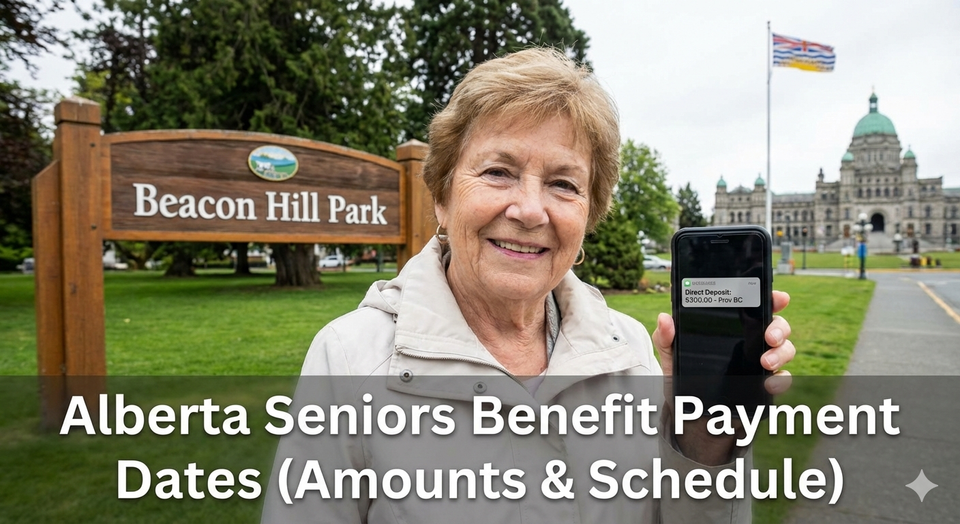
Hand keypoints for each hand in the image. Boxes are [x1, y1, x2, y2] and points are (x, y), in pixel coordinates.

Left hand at [651, 291, 794, 463]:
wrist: (688, 413)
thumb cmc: (682, 376)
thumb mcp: (671, 355)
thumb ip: (666, 337)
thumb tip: (664, 319)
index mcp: (732, 327)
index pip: (755, 308)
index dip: (771, 300)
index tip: (779, 298)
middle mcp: (750, 342)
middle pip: (777, 326)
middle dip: (779, 328)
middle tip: (769, 337)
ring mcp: (759, 363)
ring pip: (785, 350)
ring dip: (781, 353)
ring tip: (766, 362)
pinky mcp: (763, 384)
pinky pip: (782, 379)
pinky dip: (781, 379)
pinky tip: (770, 382)